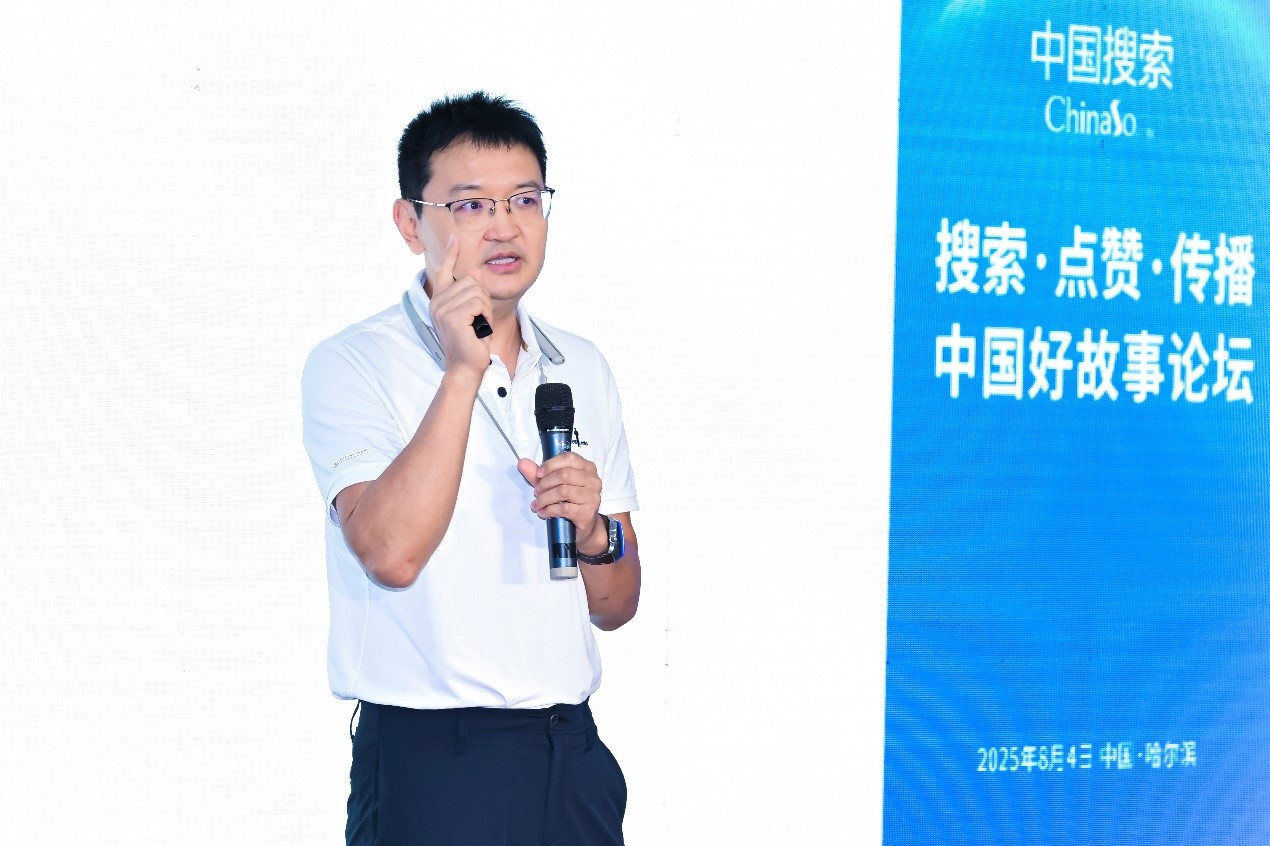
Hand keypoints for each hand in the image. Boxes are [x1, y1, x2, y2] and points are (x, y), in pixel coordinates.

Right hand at [427, 235, 491, 376]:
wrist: (465, 367)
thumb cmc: (470, 343)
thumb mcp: (472, 314)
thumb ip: (471, 293)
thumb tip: (476, 272)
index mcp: (439, 300)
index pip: (444, 271)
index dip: (450, 254)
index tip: (455, 238)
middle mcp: (438, 302)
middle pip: (470, 280)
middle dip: (483, 298)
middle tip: (479, 319)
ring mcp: (443, 309)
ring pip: (476, 291)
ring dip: (485, 308)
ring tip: (478, 325)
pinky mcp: (453, 317)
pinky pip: (478, 303)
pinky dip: (485, 315)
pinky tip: (479, 328)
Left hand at [517, 454, 606, 553]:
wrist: (585, 525)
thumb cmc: (571, 501)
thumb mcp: (555, 484)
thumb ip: (539, 474)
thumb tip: (522, 463)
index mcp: (587, 467)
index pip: (569, 458)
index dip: (551, 465)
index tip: (538, 474)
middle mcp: (592, 480)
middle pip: (565, 475)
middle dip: (545, 483)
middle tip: (536, 491)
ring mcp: (592, 497)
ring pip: (563, 492)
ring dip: (545, 498)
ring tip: (537, 503)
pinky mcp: (587, 512)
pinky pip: (564, 509)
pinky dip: (549, 510)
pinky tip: (542, 512)